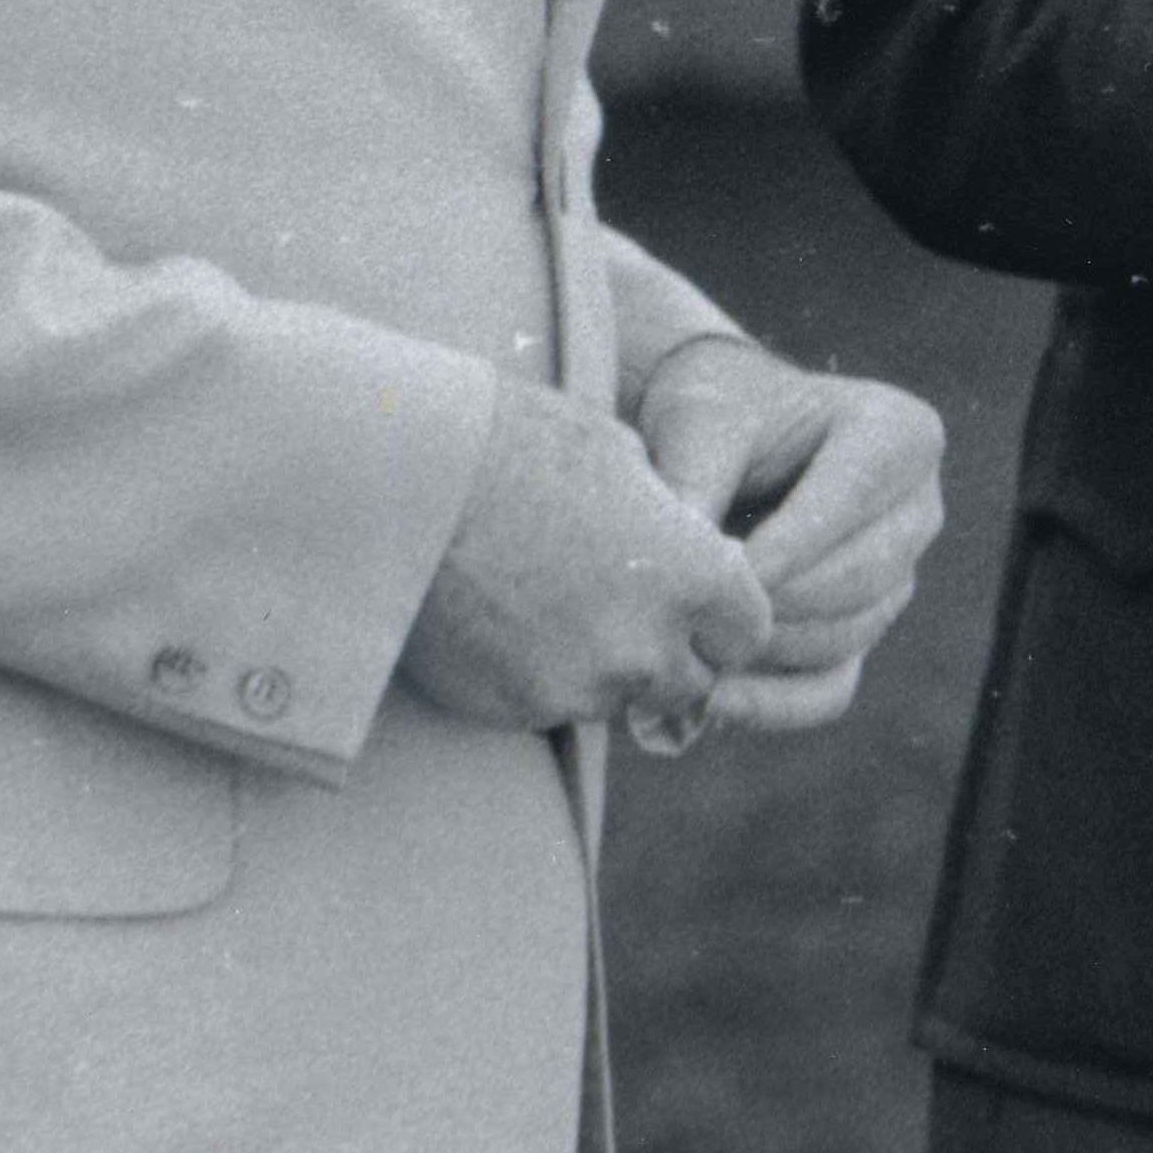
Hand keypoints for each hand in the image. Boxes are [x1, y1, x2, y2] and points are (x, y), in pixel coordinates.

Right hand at [397, 378, 775, 735]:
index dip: (721, 616)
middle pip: (687, 682)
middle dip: (666, 652)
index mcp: (694, 578)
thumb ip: (669, 521)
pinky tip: (501, 621)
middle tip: (619, 606)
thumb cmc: (517, 442)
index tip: (691, 597)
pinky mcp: (511, 710)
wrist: (406, 480)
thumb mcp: (620, 457)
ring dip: (600, 669)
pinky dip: (536, 677)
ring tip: (549, 603)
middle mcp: (647, 648)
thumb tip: (684, 542)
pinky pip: (547, 707)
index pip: (746, 634)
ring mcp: (577, 688)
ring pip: (615, 699)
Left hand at [632, 338, 951, 737]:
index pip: (850, 504)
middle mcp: (918, 508)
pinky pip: (832, 688)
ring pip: (843, 636)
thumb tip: (692, 581)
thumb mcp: (698, 424)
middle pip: (857, 579)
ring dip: (765, 648)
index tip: (717, 575)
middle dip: (772, 604)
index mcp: (900, 434)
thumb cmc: (716, 412)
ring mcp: (899, 576)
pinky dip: (774, 704)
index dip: (783, 547)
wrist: (720, 436)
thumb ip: (694, 486)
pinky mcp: (862, 632)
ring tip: (690, 641)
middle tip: (695, 613)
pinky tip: (713, 700)